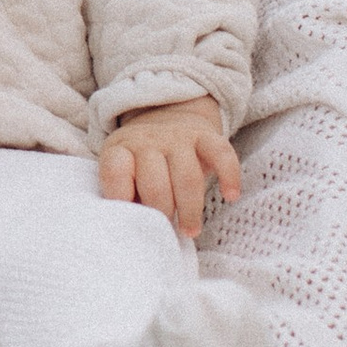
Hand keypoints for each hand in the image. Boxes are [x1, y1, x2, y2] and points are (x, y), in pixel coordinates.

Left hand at [98, 94, 241, 239]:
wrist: (167, 116)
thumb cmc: (142, 161)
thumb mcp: (124, 171)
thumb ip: (125, 194)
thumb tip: (130, 230)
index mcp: (121, 150)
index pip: (115, 172)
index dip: (120, 197)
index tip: (129, 221)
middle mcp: (148, 141)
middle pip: (155, 182)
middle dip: (162, 212)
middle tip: (166, 231)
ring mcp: (178, 137)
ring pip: (187, 176)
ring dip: (190, 209)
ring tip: (190, 231)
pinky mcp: (206, 135)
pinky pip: (221, 153)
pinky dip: (229, 175)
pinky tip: (231, 196)